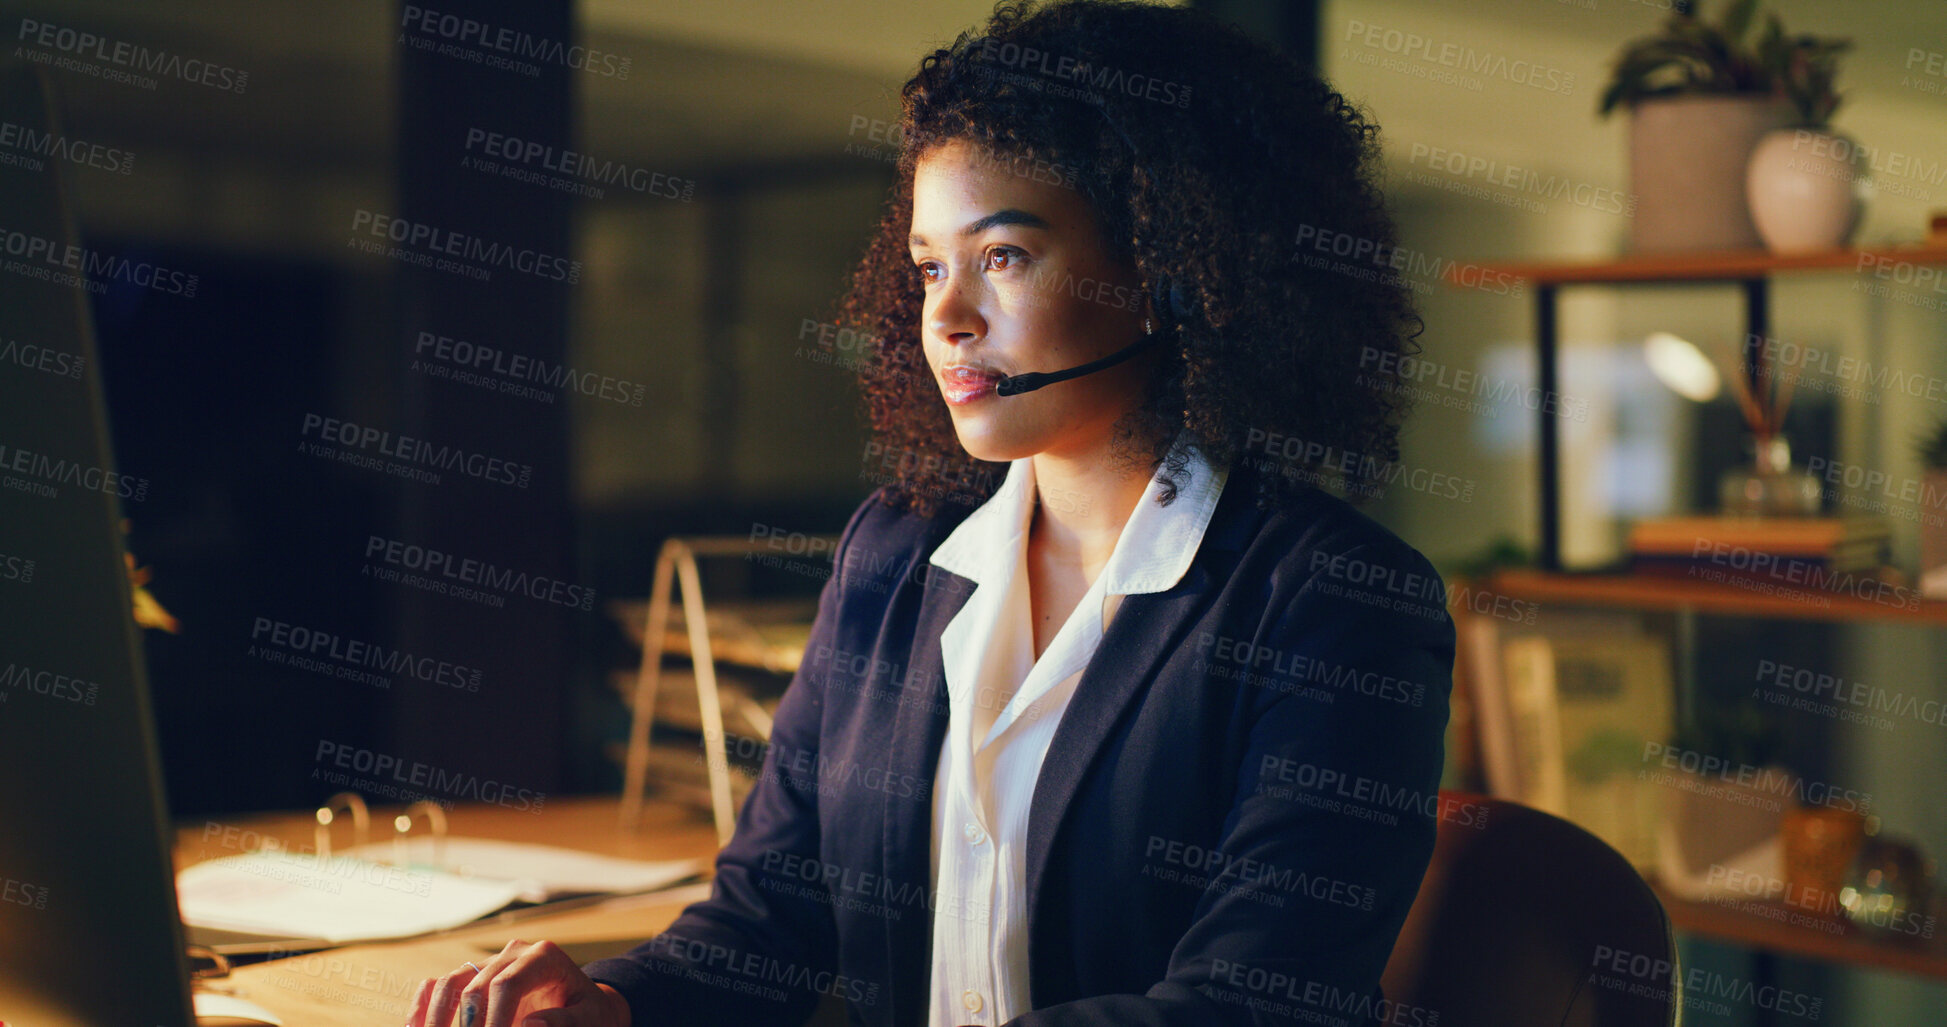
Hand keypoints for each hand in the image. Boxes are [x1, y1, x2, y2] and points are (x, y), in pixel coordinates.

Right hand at [406, 939, 630, 1026]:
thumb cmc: (589, 1013)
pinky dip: (424, 1007)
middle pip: (475, 986)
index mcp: (543, 957)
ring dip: (437, 1018)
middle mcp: (512, 953)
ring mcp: (489, 963)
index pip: (507, 984)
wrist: (584, 1005)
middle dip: (466, 1026)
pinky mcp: (472, 976)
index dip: (494, 1020)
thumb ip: (566, 1022)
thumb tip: (529, 1024)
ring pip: (451, 982)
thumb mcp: (590, 1019)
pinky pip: (440, 985)